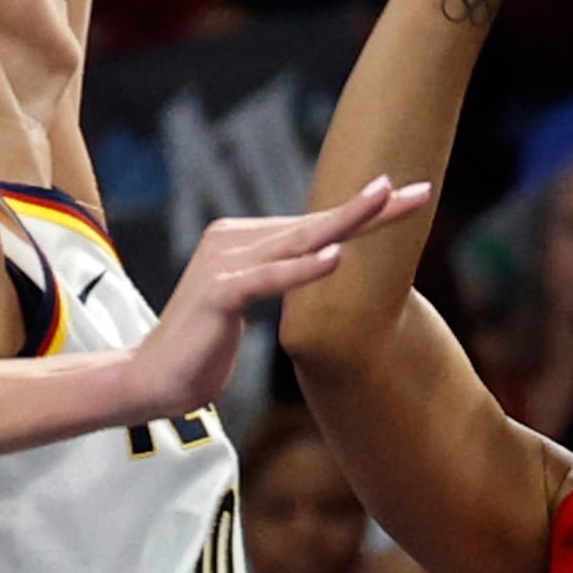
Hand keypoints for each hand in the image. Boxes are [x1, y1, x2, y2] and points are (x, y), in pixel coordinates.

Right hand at [125, 178, 432, 420]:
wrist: (151, 381)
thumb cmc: (204, 345)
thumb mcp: (248, 299)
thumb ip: (279, 274)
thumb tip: (320, 259)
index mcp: (246, 239)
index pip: (317, 223)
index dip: (367, 212)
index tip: (414, 196)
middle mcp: (235, 239)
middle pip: (316, 223)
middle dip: (371, 208)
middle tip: (421, 191)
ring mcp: (224, 263)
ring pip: (297, 240)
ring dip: (344, 222)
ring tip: (383, 200)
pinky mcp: (217, 293)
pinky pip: (267, 279)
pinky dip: (301, 270)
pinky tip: (336, 258)